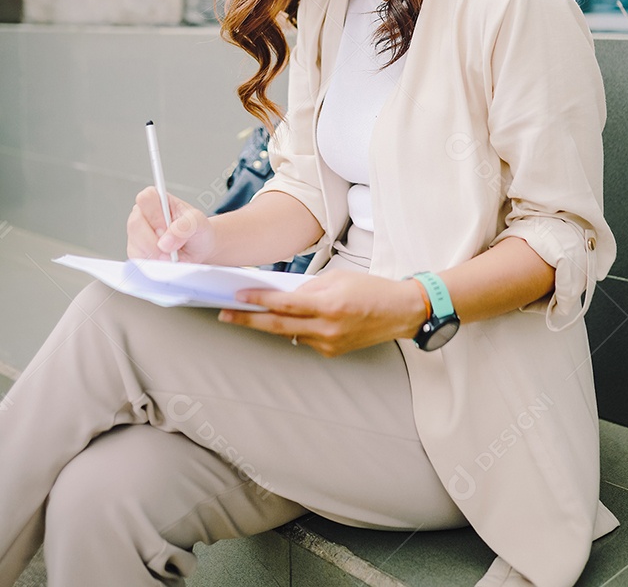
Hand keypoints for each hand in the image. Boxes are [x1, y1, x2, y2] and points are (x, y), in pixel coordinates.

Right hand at [127, 187, 217, 262]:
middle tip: (171, 247)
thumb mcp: (198, 222)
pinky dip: (153, 264)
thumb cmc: (197, 231)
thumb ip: (184, 226)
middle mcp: (143, 216)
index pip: (145, 198)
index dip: (154, 214)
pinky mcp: (137, 253)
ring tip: (172, 255)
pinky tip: (165, 262)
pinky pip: (138, 261)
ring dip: (156, 255)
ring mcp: (137, 235)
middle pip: (135, 224)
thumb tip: (164, 242)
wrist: (200, 250)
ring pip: (135, 245)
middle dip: (154, 240)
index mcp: (157, 201)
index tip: (166, 228)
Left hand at [217, 269, 427, 356]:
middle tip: (224, 314)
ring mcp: (329, 344)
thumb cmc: (371, 289)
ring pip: (290, 333)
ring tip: (255, 311)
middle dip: (248, 320)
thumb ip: (309, 287)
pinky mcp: (332, 352)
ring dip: (274, 322)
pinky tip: (295, 319)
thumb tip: (283, 295)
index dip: (258, 301)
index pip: (285, 304)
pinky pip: (305, 338)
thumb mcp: (338, 278)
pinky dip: (297, 328)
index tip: (237, 296)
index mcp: (329, 305)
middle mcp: (327, 328)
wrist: (400, 312)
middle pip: (278, 326)